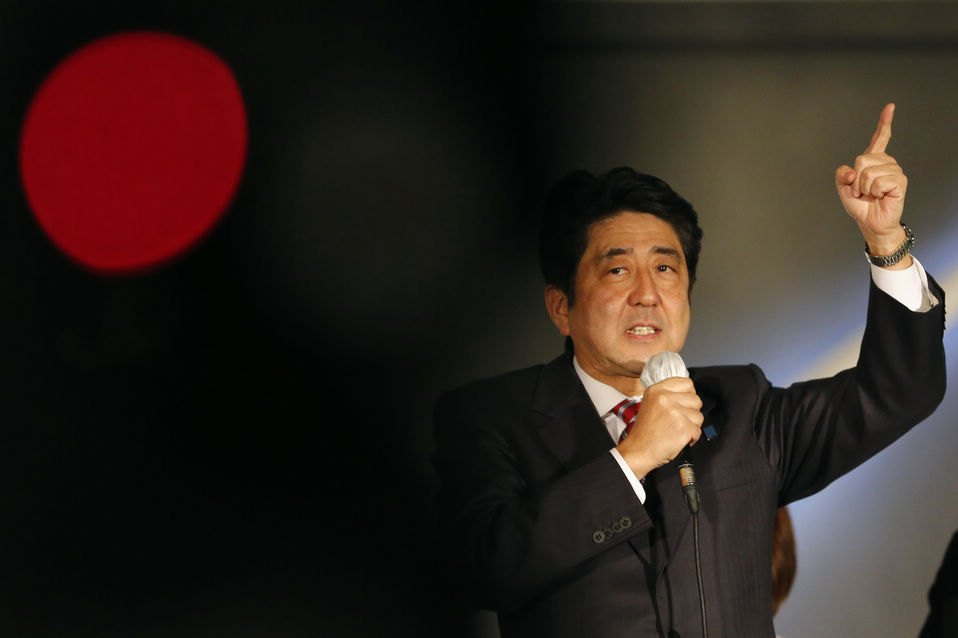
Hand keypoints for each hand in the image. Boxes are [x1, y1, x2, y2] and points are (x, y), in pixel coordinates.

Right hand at [616, 377, 702, 478]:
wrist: (638, 451)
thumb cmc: (645, 432)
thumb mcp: (650, 404)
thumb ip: (668, 395)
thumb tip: (688, 394)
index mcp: (656, 390)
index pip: (687, 383)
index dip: (688, 395)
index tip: (683, 404)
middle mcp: (665, 398)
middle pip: (696, 399)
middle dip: (691, 412)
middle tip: (678, 420)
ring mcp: (675, 412)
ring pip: (699, 415)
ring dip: (692, 425)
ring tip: (677, 430)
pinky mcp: (683, 427)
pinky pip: (698, 430)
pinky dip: (692, 438)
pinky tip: (679, 438)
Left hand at [835, 103, 909, 260]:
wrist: (870, 222)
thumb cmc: (860, 205)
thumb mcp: (843, 188)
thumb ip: (842, 175)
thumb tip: (852, 171)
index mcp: (873, 161)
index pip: (880, 138)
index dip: (884, 123)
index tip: (890, 107)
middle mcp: (885, 163)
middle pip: (862, 159)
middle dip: (855, 179)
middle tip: (862, 191)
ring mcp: (894, 171)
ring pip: (868, 171)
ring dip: (864, 187)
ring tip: (870, 195)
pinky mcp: (899, 181)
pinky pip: (878, 181)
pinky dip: (874, 191)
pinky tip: (880, 196)